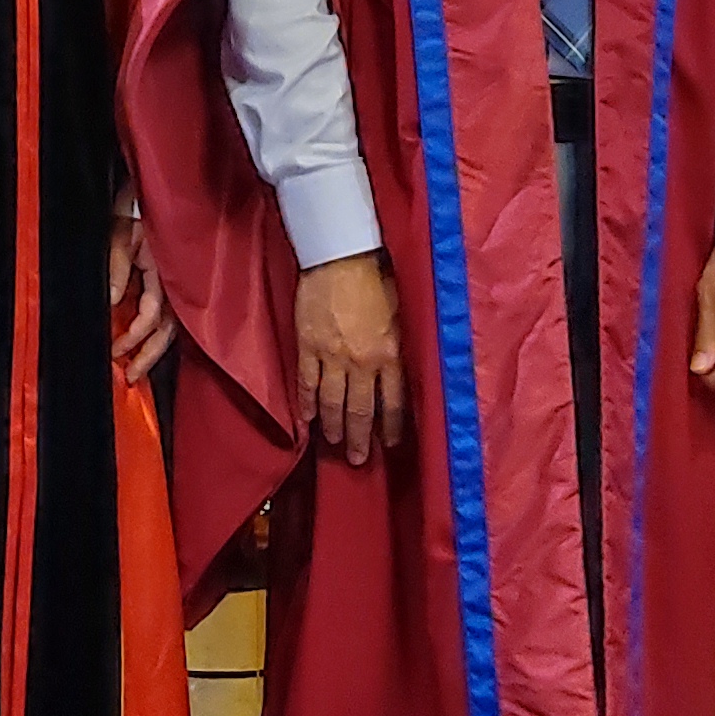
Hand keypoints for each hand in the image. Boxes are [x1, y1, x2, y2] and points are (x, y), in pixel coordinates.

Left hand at [108, 199, 175, 384]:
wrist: (150, 186)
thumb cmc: (135, 204)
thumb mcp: (120, 232)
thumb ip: (117, 267)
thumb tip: (111, 302)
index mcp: (165, 269)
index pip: (152, 314)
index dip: (133, 335)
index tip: (115, 351)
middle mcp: (176, 279)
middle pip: (168, 328)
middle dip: (149, 355)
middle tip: (131, 378)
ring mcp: (177, 279)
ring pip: (173, 324)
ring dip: (154, 347)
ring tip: (138, 367)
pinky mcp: (173, 278)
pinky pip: (170, 311)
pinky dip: (158, 330)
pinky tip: (147, 341)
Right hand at [293, 254, 405, 466]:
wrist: (340, 255)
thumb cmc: (376, 277)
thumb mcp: (404, 313)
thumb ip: (403, 345)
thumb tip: (408, 372)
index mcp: (390, 354)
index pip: (394, 402)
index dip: (391, 426)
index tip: (389, 443)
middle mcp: (362, 362)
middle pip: (362, 410)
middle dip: (362, 438)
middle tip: (360, 460)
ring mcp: (332, 356)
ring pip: (333, 403)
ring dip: (334, 427)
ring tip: (335, 445)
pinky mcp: (308, 347)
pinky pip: (307, 383)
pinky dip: (306, 404)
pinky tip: (307, 418)